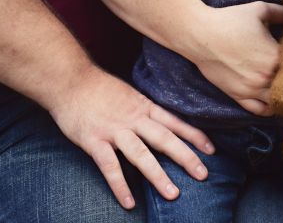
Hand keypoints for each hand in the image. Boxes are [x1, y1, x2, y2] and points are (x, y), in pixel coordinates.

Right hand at [48, 64, 213, 208]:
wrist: (70, 80)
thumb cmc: (98, 88)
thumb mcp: (128, 93)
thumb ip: (142, 109)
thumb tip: (159, 122)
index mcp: (142, 106)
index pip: (174, 122)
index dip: (193, 135)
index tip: (211, 149)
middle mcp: (133, 118)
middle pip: (164, 139)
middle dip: (185, 157)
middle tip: (203, 174)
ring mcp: (114, 130)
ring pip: (141, 154)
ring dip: (158, 175)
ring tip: (173, 194)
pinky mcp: (94, 141)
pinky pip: (110, 166)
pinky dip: (120, 185)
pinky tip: (130, 202)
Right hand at [191, 1, 282, 115]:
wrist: (200, 35)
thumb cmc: (229, 20)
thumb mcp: (258, 10)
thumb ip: (282, 12)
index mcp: (275, 56)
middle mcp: (267, 77)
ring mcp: (252, 90)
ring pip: (278, 101)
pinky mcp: (238, 96)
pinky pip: (260, 110)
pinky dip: (270, 108)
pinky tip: (273, 101)